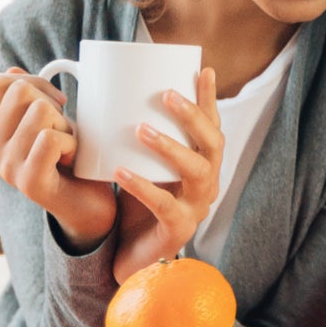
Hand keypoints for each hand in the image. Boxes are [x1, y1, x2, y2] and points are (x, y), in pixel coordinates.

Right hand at [0, 67, 115, 247]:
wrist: (89, 207)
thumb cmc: (73, 161)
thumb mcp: (50, 124)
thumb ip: (29, 101)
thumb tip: (14, 70)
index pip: (0, 82)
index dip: (36, 82)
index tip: (58, 103)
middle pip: (20, 91)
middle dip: (53, 104)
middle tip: (64, 132)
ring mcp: (5, 167)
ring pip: (40, 111)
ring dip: (67, 127)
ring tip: (68, 150)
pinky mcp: (27, 180)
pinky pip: (50, 138)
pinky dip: (72, 144)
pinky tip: (72, 162)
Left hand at [112, 68, 222, 282]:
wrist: (130, 257)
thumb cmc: (136, 207)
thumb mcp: (141, 167)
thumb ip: (135, 141)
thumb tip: (111, 96)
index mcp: (202, 165)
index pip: (211, 127)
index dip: (208, 99)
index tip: (201, 69)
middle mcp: (208, 183)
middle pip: (213, 145)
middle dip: (193, 117)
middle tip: (166, 95)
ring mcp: (198, 207)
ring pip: (197, 172)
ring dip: (171, 147)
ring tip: (141, 130)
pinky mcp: (179, 230)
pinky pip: (166, 205)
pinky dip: (143, 186)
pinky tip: (122, 171)